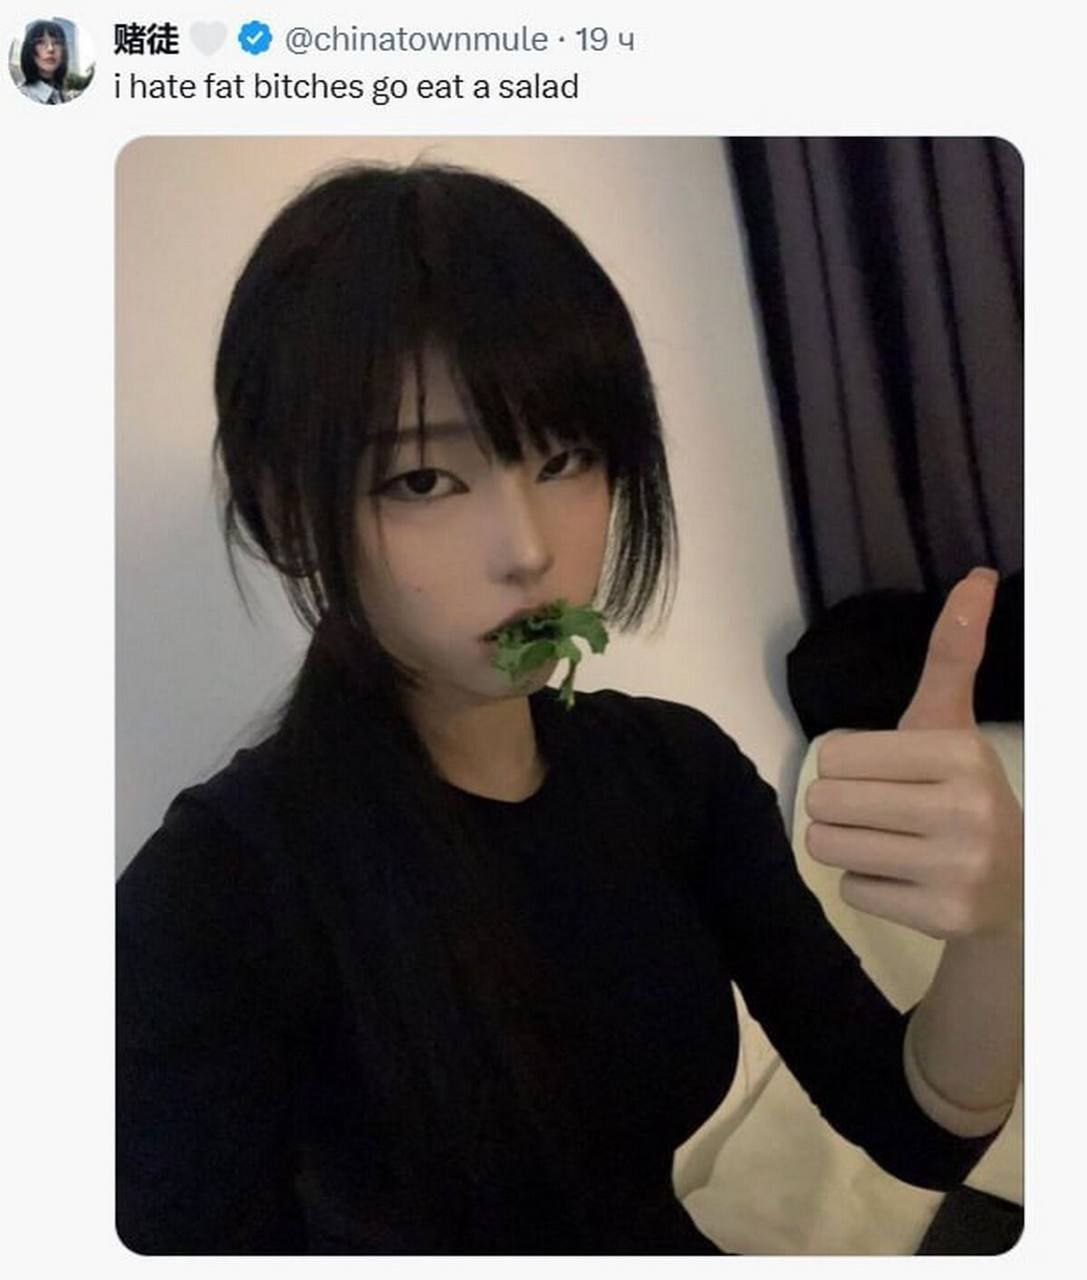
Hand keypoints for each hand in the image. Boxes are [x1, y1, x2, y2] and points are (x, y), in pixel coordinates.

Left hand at [803, 567, 1022, 940]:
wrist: (1014, 885)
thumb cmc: (961, 792)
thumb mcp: (952, 723)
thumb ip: (953, 653)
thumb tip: (977, 577)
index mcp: (961, 753)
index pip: (833, 757)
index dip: (848, 767)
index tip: (889, 777)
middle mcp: (966, 810)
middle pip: (824, 802)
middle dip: (840, 808)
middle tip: (883, 814)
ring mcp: (957, 869)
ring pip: (828, 847)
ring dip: (846, 846)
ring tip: (890, 843)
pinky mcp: (943, 918)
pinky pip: (850, 891)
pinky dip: (867, 886)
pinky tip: (907, 879)